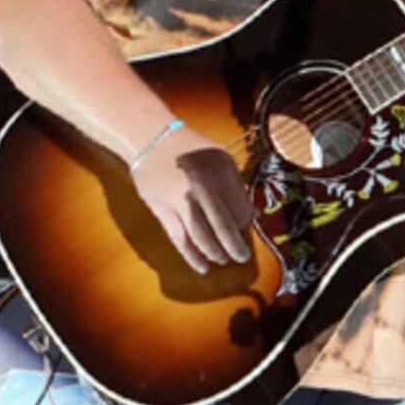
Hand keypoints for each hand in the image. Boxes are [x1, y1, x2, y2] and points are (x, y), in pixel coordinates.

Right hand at [133, 129, 258, 276]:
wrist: (151, 138)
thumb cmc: (190, 149)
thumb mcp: (220, 158)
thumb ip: (237, 185)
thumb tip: (252, 215)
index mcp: (220, 172)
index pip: (240, 209)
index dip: (245, 223)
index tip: (245, 229)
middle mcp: (201, 186)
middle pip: (224, 226)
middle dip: (235, 247)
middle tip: (242, 257)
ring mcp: (180, 199)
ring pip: (201, 236)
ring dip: (215, 252)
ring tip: (222, 260)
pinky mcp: (162, 208)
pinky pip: (179, 238)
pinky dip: (192, 255)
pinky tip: (202, 266)